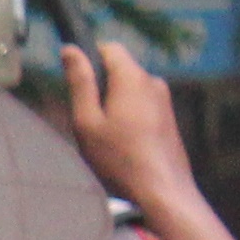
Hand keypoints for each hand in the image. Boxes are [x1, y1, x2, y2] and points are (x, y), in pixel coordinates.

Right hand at [58, 40, 239, 239]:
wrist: (162, 191)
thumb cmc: (119, 160)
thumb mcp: (87, 121)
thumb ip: (80, 82)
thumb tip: (71, 50)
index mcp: (132, 77)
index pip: (109, 47)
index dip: (89, 59)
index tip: (77, 85)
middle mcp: (153, 82)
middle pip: (119, 70)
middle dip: (101, 88)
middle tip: (89, 121)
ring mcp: (165, 101)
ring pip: (130, 90)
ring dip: (114, 106)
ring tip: (106, 140)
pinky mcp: (169, 118)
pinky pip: (142, 107)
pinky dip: (129, 119)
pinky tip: (123, 147)